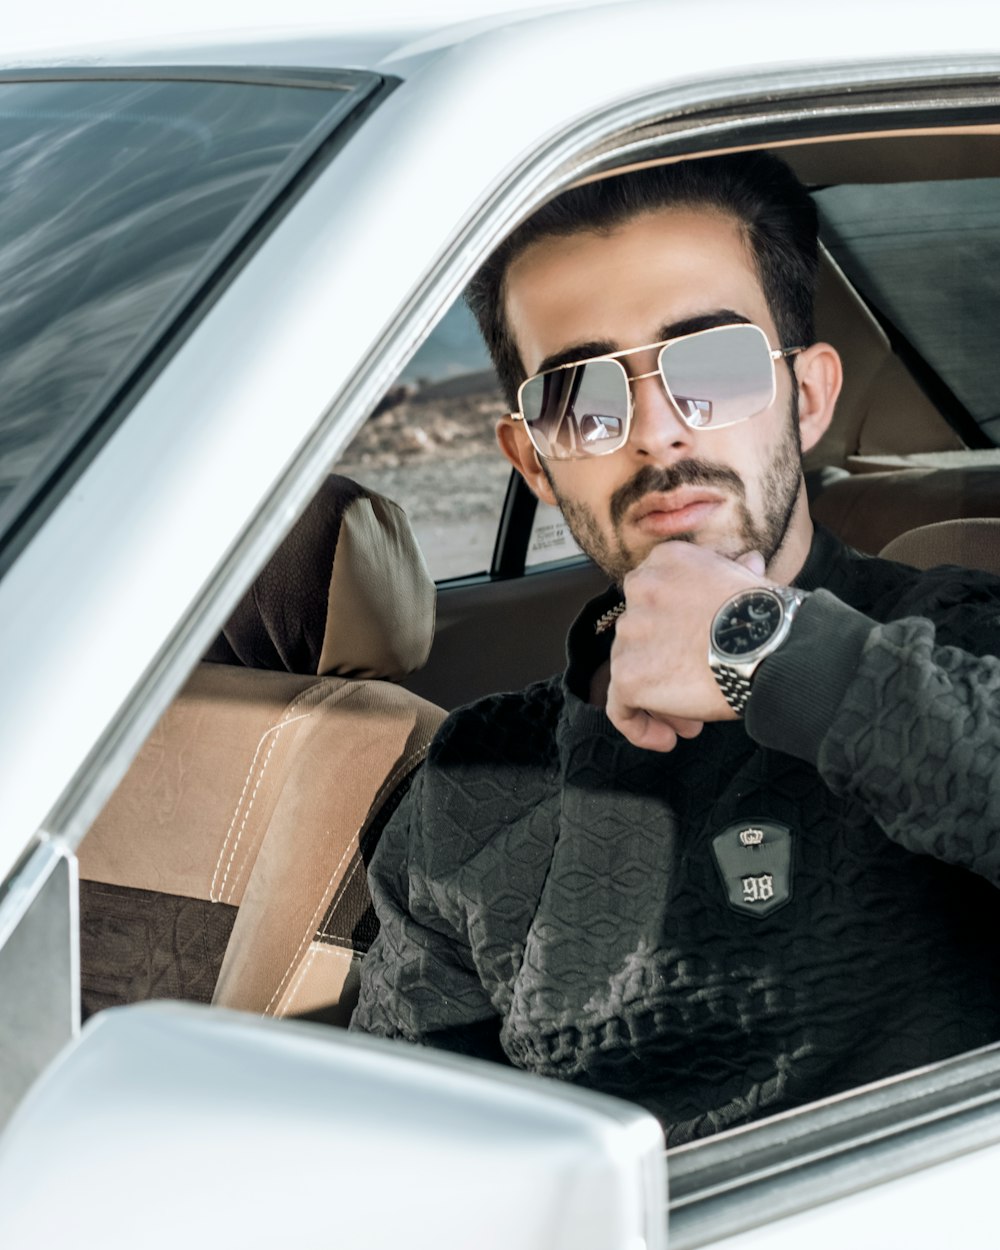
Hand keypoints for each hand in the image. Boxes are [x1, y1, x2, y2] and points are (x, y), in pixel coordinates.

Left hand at [605, 544, 771, 751]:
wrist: (772, 647)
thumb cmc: (769, 618)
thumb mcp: (750, 580)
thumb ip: (734, 571)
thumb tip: (747, 563)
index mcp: (665, 562)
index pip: (654, 602)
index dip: (672, 633)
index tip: (697, 654)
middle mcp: (640, 591)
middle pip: (640, 640)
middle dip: (667, 668)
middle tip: (696, 692)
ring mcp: (630, 634)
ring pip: (631, 674)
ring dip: (660, 699)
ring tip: (693, 722)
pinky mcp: (629, 675)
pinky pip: (620, 709)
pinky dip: (638, 727)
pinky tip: (666, 740)